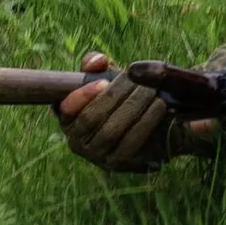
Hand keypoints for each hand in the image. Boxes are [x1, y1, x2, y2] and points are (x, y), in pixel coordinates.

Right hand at [57, 49, 215, 170]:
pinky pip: (130, 143)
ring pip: (111, 131)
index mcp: (67, 119)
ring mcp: (95, 156)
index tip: (102, 82)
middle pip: (92, 118)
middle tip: (138, 80)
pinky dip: (146, 122)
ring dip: (133, 107)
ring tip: (151, 91)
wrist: (145, 125)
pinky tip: (159, 106)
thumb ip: (95, 65)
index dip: (82, 96)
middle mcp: (76, 141)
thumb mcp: (104, 77)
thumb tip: (97, 61)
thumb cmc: (118, 97)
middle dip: (115, 96)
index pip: (66, 109)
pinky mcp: (117, 163)